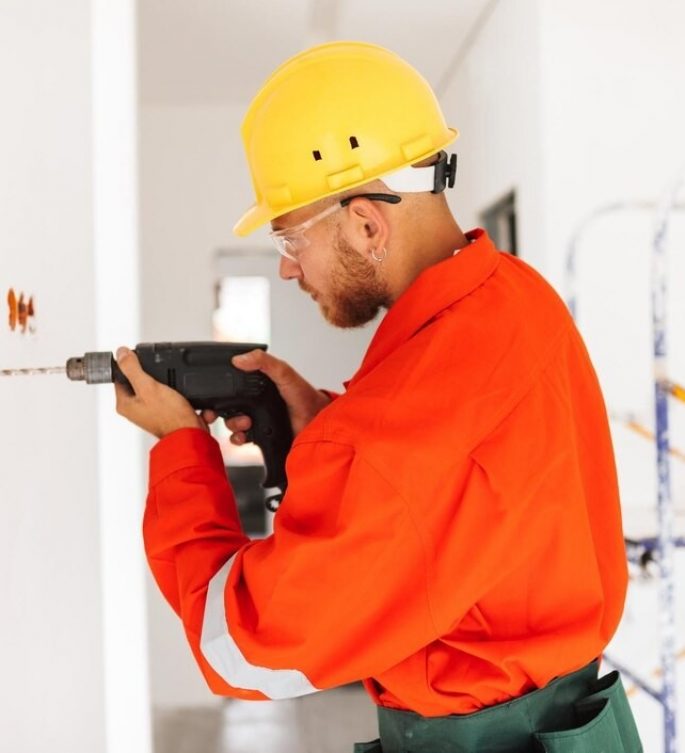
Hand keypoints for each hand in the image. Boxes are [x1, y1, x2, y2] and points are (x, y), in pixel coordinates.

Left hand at [114, 346, 206, 438]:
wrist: (192, 435)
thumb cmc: (169, 418)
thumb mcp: (148, 387)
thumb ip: (133, 369)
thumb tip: (121, 352)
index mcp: (125, 404)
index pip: (121, 377)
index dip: (131, 366)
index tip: (142, 360)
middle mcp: (137, 409)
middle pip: (142, 381)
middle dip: (157, 375)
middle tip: (164, 373)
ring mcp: (154, 412)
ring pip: (161, 388)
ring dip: (174, 386)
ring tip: (179, 387)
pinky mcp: (170, 414)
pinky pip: (176, 398)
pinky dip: (184, 397)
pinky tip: (187, 397)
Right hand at [201, 349, 330, 444]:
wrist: (318, 423)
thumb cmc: (305, 396)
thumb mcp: (284, 373)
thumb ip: (264, 362)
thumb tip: (239, 359)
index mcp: (258, 384)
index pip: (232, 384)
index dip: (220, 388)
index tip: (211, 391)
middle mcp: (255, 401)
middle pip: (226, 405)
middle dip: (218, 410)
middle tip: (216, 413)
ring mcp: (257, 419)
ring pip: (231, 422)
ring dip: (232, 424)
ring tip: (245, 423)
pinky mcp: (260, 435)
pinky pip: (241, 438)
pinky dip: (238, 438)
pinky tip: (245, 436)